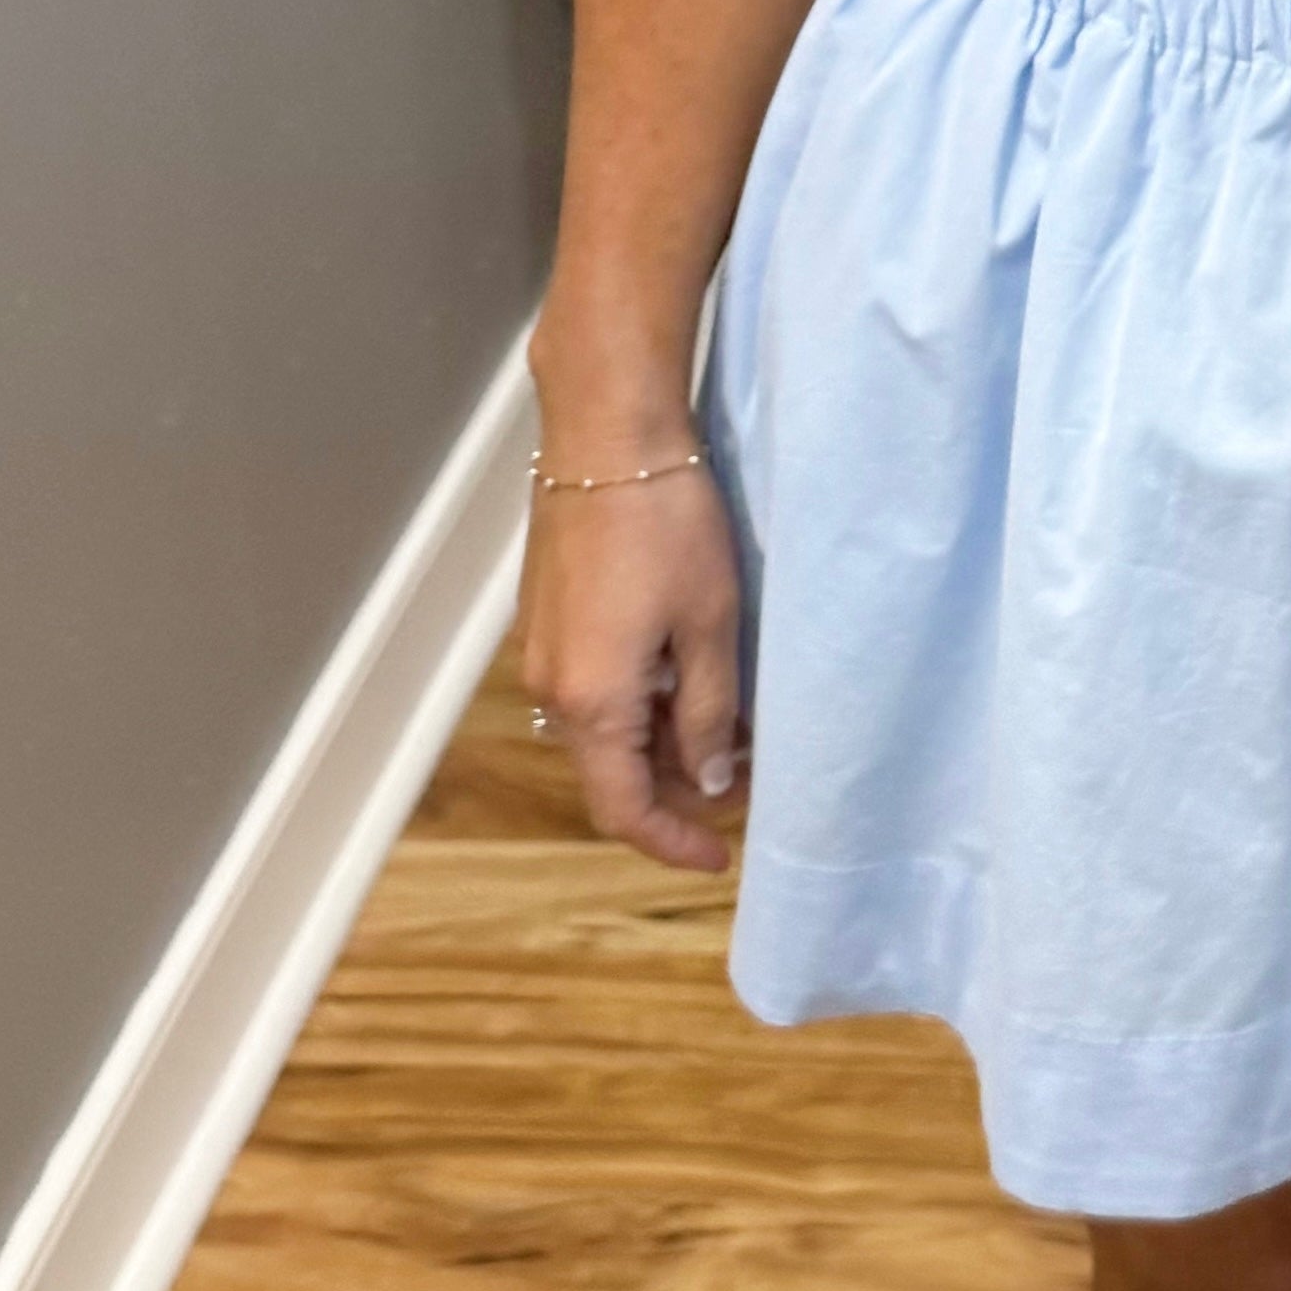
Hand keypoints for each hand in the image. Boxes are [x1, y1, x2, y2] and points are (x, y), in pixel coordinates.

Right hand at [515, 462, 750, 874]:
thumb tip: (711, 780)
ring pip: (603, 728)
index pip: (624, 809)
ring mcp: (543, 649)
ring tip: (731, 726)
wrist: (608, 434)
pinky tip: (688, 677)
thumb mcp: (709, 625)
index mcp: (592, 703)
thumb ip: (710, 713)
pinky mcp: (548, 614)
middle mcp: (552, 688)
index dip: (672, 841)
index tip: (721, 856)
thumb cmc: (667, 525)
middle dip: (678, 789)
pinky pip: (592, 686)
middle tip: (747, 777)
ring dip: (661, 742)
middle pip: (612, 772)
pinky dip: (639, 701)